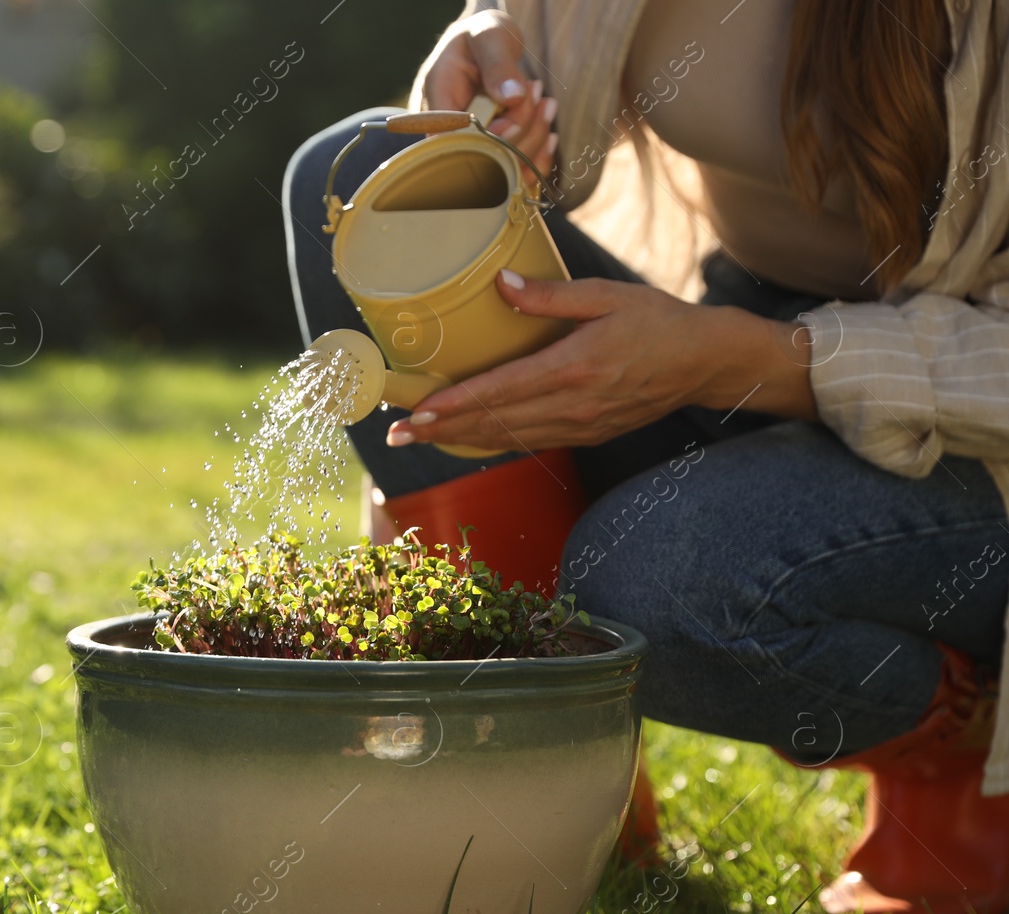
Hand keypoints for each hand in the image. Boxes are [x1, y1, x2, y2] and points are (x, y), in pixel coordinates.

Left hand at [385, 270, 817, 452]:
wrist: (706, 363)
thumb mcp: (607, 295)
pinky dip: (493, 439)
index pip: (501, 390)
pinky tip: (466, 437)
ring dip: (460, 438)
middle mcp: (573, 404)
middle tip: (395, 432)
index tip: (417, 410)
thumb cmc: (658, 322)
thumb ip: (550, 296)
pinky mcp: (586, 433)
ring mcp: (580, 425)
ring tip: (418, 436)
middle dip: (441, 429)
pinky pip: (529, 440)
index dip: (454, 404)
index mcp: (575, 367)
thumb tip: (498, 285)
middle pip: (494, 422)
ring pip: (507, 437)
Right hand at [409, 12, 557, 178]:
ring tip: (546, 104)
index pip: (454, 142)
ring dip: (534, 140)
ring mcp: (468, 148)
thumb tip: (511, 97)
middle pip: (482, 159)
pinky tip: (549, 135)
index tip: (516, 103)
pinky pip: (511, 173)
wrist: (486, 44)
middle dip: (521, 132)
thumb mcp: (490, 37)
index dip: (490, 137)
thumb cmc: (482, 36)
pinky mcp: (487, 153)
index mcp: (435, 105)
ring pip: (500, 169)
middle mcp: (447, 135)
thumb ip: (498, 65)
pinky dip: (536, 160)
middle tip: (537, 94)